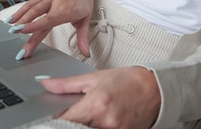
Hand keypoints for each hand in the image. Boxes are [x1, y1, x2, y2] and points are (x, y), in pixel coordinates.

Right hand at [7, 0, 94, 58]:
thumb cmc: (83, 1)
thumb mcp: (86, 19)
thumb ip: (83, 38)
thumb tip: (86, 53)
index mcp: (66, 10)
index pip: (48, 19)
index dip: (35, 25)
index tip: (24, 30)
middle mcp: (55, 3)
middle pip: (36, 14)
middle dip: (23, 24)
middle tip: (14, 34)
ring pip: (31, 7)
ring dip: (19, 17)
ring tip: (9, 27)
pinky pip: (30, 3)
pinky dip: (20, 11)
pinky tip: (11, 19)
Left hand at [41, 67, 160, 128]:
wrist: (154, 89)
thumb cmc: (127, 81)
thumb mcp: (94, 78)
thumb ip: (66, 84)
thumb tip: (46, 83)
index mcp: (96, 104)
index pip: (64, 120)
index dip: (55, 119)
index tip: (53, 116)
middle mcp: (106, 122)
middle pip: (75, 128)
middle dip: (70, 122)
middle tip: (75, 114)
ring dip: (84, 125)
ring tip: (91, 115)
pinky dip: (96, 128)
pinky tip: (99, 121)